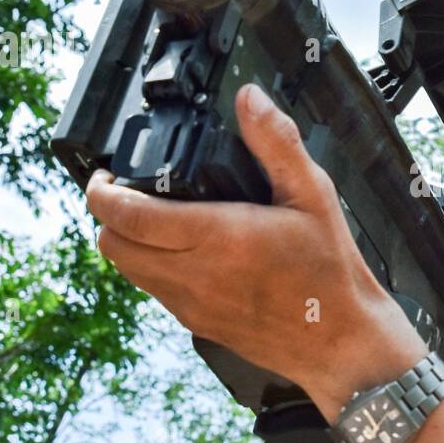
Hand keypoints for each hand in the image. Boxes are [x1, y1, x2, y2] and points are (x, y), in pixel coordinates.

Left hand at [85, 83, 426, 405]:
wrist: (341, 342)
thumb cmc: (331, 272)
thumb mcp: (313, 194)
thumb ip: (276, 142)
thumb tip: (249, 100)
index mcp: (217, 238)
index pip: (127, 216)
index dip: (101, 191)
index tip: (105, 175)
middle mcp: (195, 275)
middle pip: (112, 245)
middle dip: (108, 214)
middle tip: (124, 191)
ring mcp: (192, 305)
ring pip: (128, 271)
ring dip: (127, 242)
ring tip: (150, 218)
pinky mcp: (198, 325)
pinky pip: (154, 291)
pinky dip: (151, 267)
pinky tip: (182, 251)